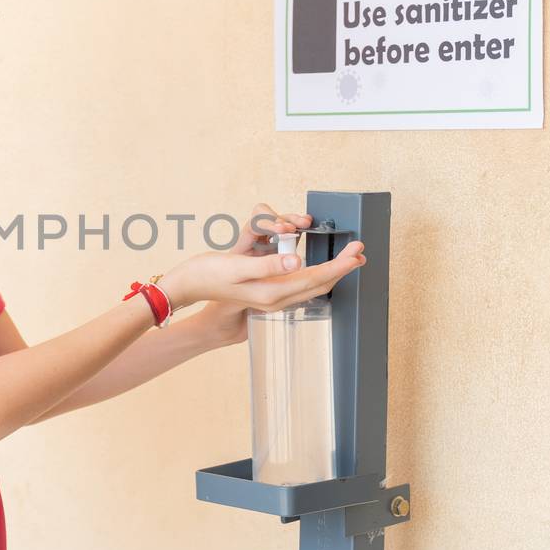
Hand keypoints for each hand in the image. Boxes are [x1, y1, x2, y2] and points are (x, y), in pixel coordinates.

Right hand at [165, 203, 365, 345]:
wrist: (188, 287)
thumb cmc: (208, 274)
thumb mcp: (237, 266)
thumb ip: (268, 265)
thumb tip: (297, 261)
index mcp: (272, 291)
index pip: (315, 278)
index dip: (339, 265)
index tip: (357, 253)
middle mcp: (275, 297)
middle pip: (318, 283)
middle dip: (342, 267)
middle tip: (360, 253)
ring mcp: (271, 295)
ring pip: (310, 285)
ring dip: (331, 270)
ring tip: (347, 258)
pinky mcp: (266, 290)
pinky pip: (298, 284)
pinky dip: (314, 272)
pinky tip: (317, 265)